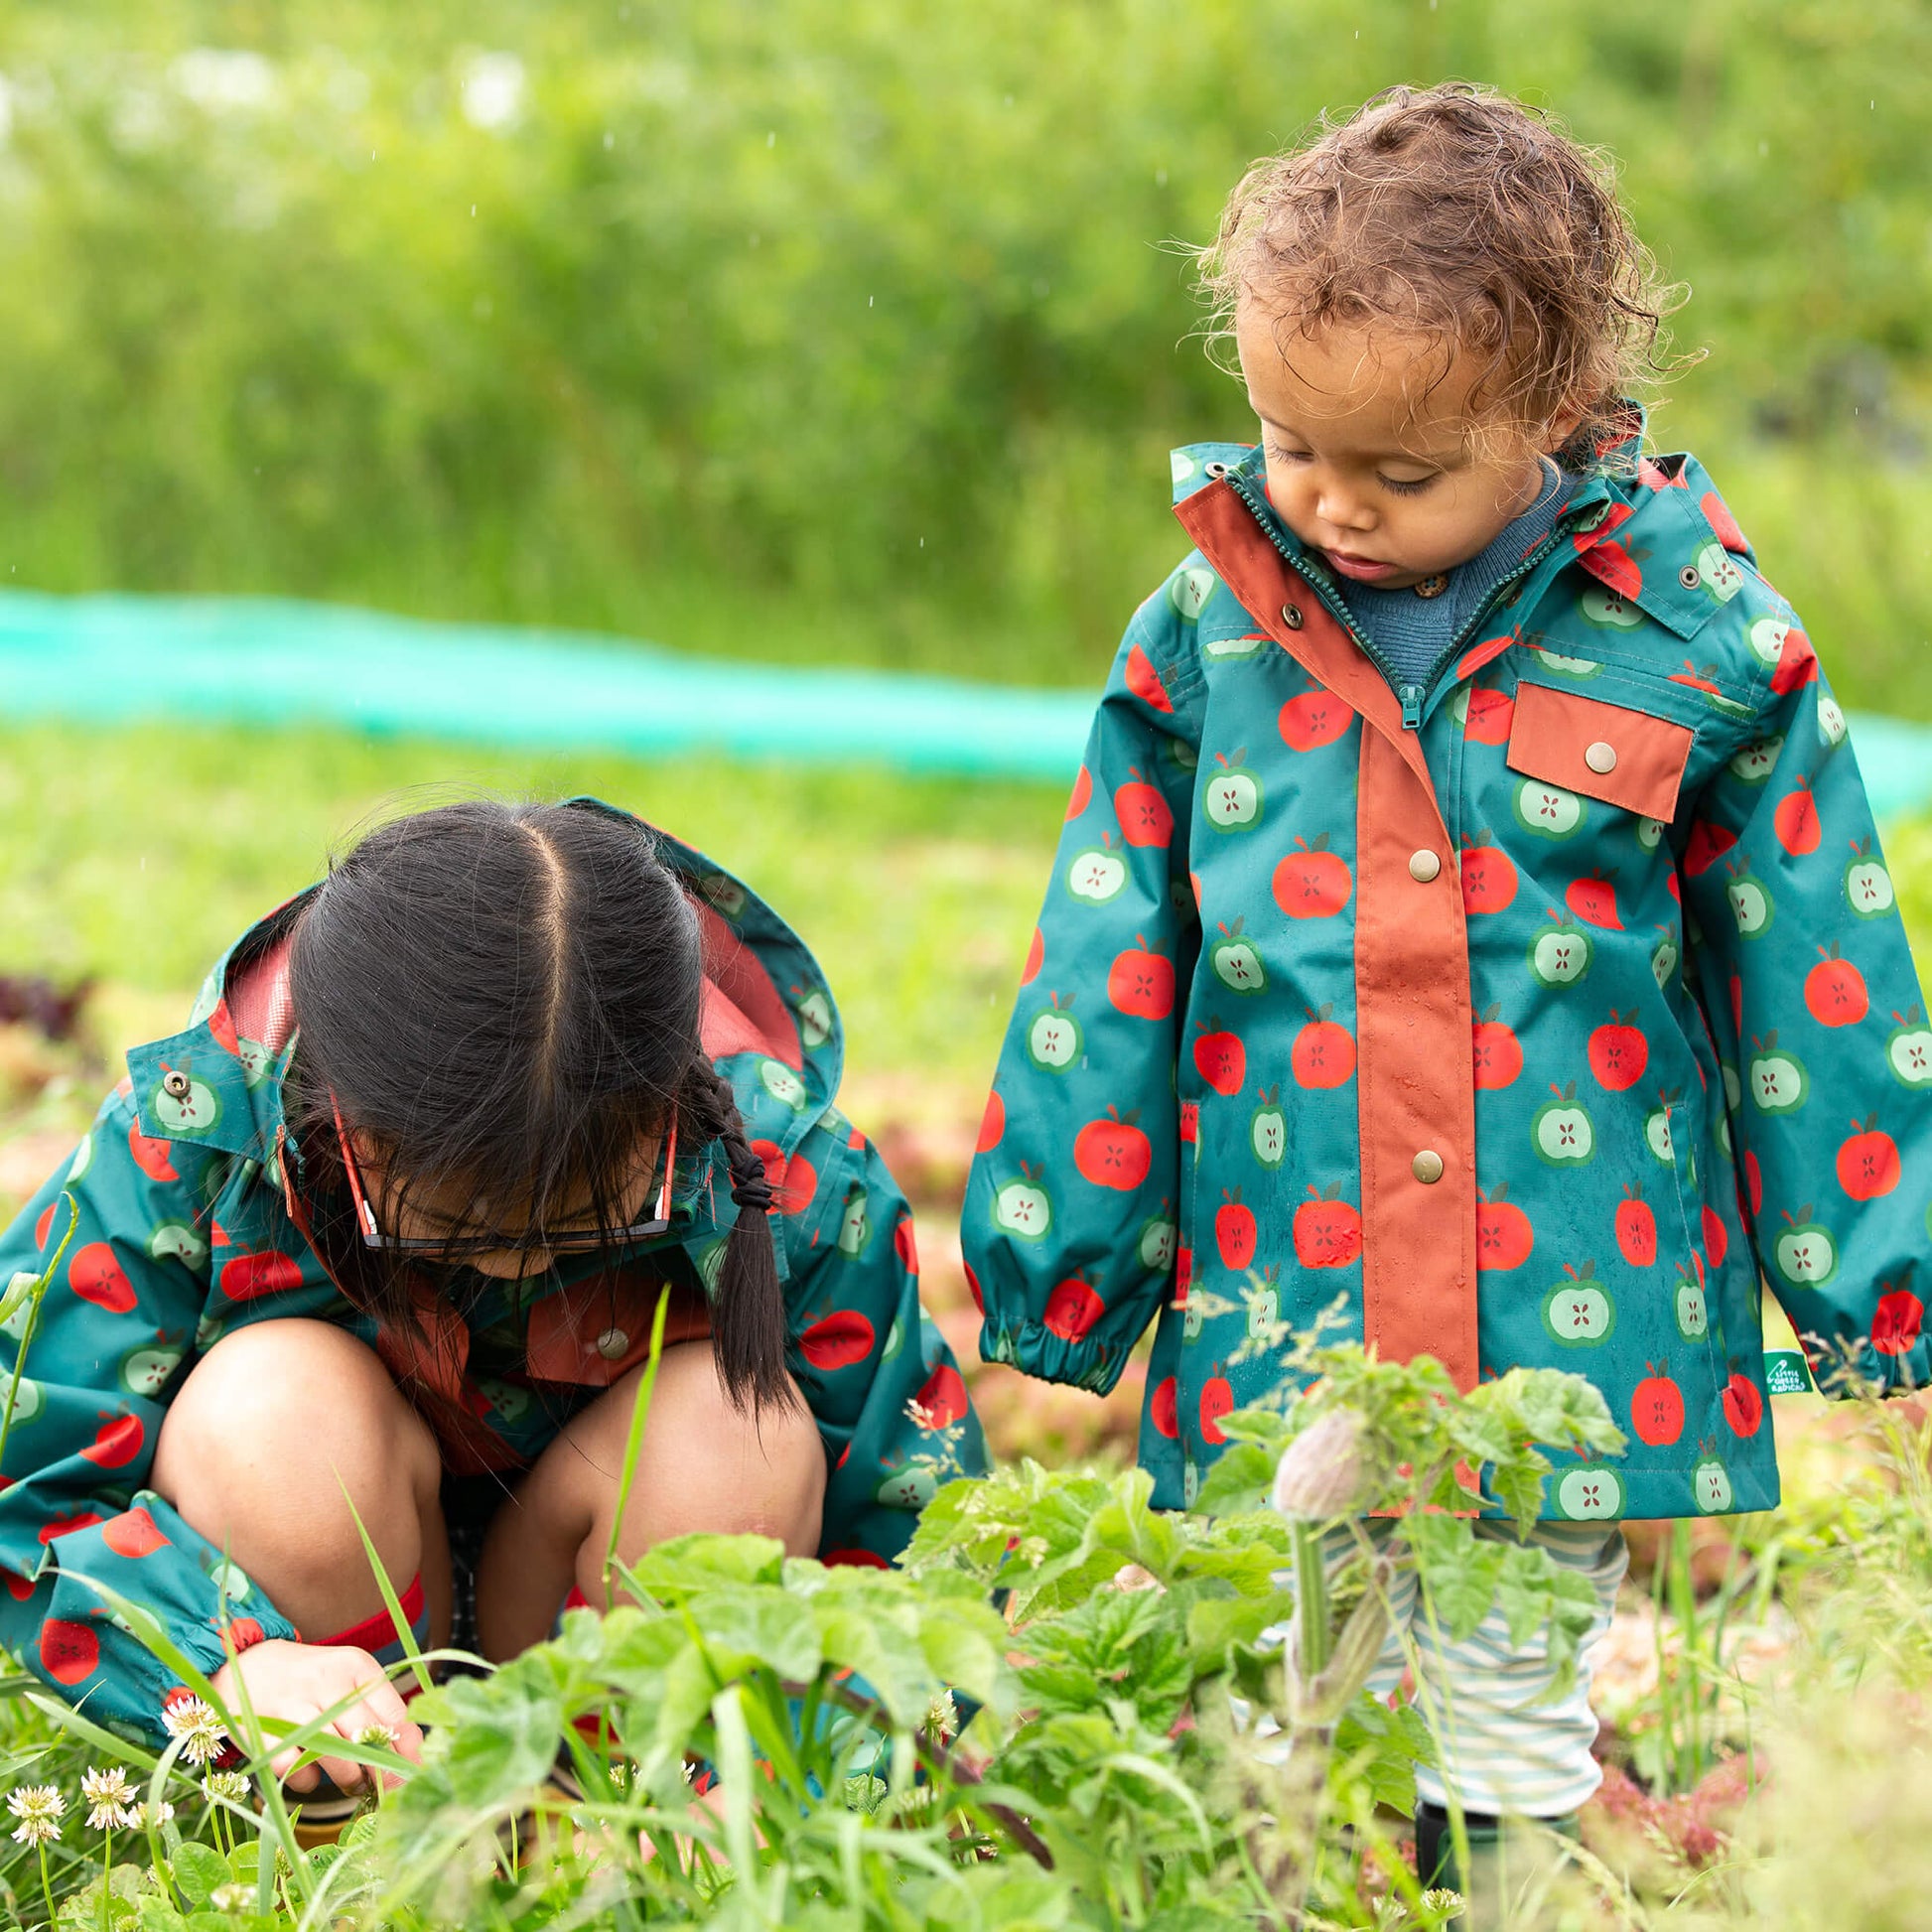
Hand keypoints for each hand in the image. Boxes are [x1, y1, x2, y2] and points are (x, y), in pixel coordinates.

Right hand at [210, 1640, 422, 1792]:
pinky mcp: (263, 1731)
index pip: (394, 1714)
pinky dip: (307, 1781)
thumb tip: (416, 1751)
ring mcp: (293, 1706)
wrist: (248, 1664)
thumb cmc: (313, 1680)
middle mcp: (328, 1682)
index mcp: (356, 1667)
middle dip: (380, 1771)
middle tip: (382, 1785)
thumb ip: (381, 1711)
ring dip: (349, 1779)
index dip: (405, 1749)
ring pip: (336, 1756)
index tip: (410, 1769)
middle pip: (367, 1738)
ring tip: (353, 1783)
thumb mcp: (350, 1681)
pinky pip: (295, 1770)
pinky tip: (310, 1773)